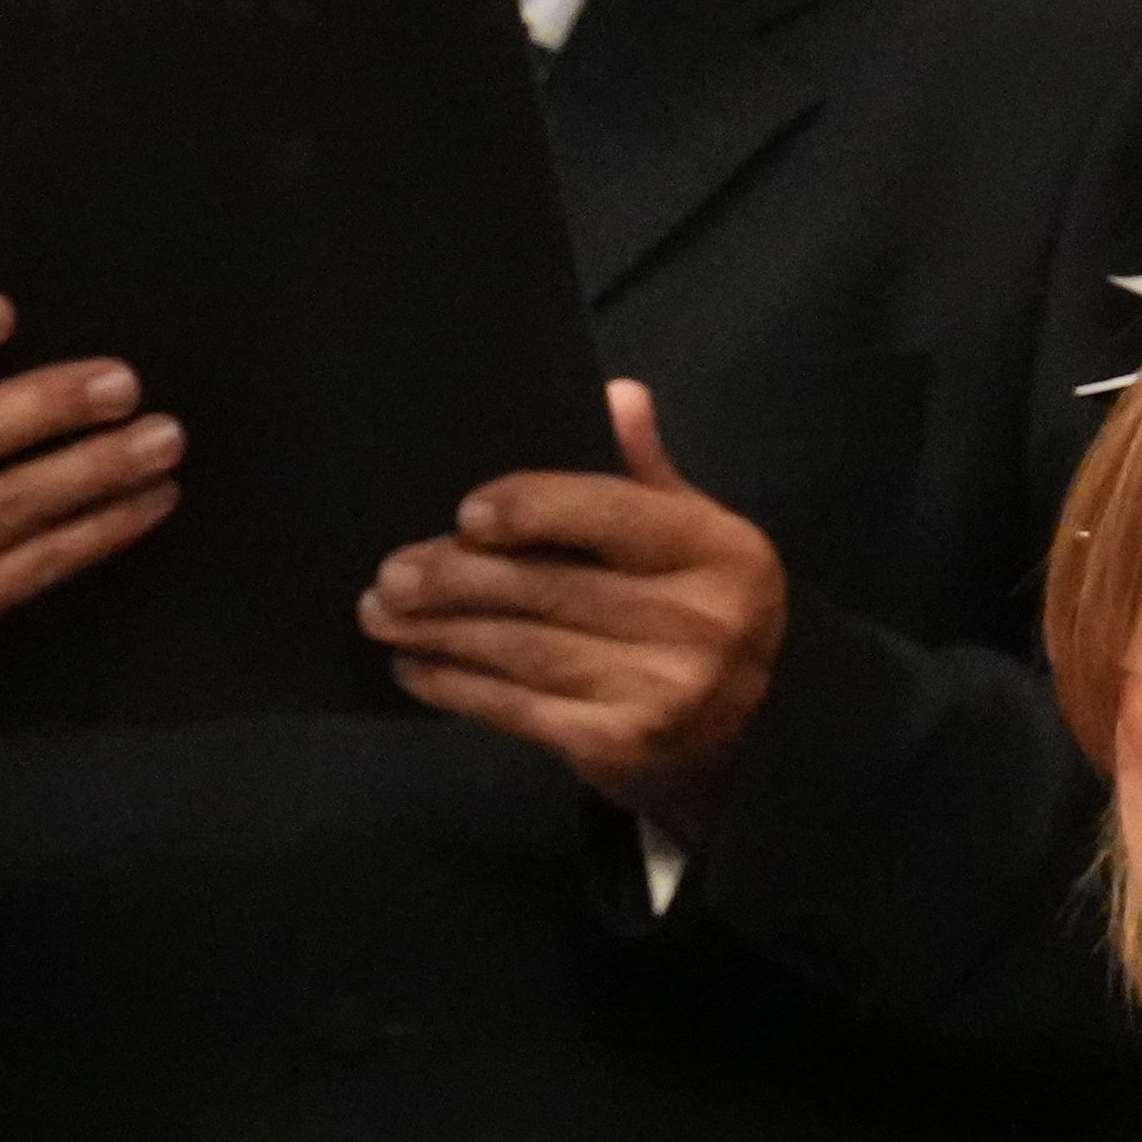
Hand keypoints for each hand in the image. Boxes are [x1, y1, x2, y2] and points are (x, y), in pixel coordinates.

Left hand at [369, 379, 788, 833]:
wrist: (759, 741)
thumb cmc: (708, 620)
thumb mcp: (699, 541)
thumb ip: (649, 476)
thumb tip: (618, 394)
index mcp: (719, 551)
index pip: (609, 513)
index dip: (530, 510)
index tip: (464, 515)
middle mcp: (699, 620)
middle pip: (549, 587)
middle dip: (455, 578)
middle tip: (390, 573)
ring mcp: (663, 689)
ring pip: (522, 649)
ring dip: (439, 631)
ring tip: (381, 615)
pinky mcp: (622, 746)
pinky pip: (518, 708)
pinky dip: (456, 687)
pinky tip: (416, 668)